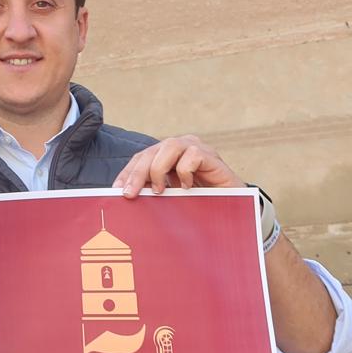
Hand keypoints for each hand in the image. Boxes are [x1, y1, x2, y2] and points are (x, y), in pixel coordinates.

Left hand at [112, 135, 243, 197]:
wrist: (233, 205)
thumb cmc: (199, 200)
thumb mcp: (170, 197)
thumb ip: (153, 192)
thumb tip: (127, 196)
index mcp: (166, 155)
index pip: (141, 158)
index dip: (128, 172)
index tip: (117, 190)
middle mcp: (179, 147)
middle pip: (151, 152)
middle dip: (137, 174)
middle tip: (130, 194)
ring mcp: (196, 148)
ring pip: (169, 147)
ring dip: (159, 170)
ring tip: (160, 191)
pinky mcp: (211, 156)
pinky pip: (192, 156)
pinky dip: (185, 172)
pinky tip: (188, 187)